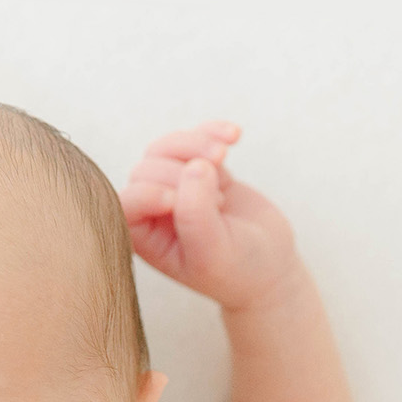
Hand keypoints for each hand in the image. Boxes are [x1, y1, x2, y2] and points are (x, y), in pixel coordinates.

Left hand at [119, 121, 300, 311]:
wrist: (272, 267)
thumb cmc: (238, 271)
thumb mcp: (214, 254)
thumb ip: (196, 215)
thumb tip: (195, 165)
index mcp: (145, 237)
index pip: (128, 201)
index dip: (150, 193)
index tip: (178, 203)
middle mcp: (154, 210)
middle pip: (147, 168)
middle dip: (181, 171)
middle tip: (219, 201)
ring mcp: (178, 186)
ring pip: (167, 147)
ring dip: (195, 143)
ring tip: (224, 153)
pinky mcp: (202, 170)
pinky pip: (196, 136)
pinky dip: (213, 130)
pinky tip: (235, 135)